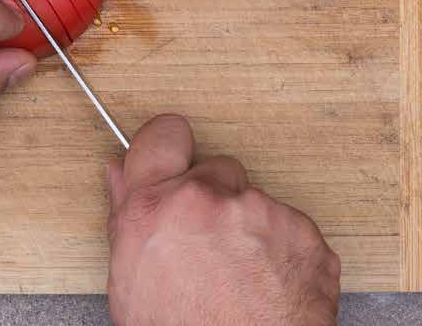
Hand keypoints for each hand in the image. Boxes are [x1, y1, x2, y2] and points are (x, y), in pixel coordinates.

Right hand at [106, 115, 340, 325]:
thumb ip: (126, 218)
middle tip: (211, 246)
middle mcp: (206, 200)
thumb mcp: (131, 285)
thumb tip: (119, 176)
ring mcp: (259, 213)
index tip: (175, 151)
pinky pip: (290, 229)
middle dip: (215, 199)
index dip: (168, 144)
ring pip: (255, 202)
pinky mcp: (302, 233)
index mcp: (154, 208)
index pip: (161, 137)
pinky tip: (267, 286)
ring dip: (250, 230)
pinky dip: (283, 253)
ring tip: (241, 279)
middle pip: (216, 169)